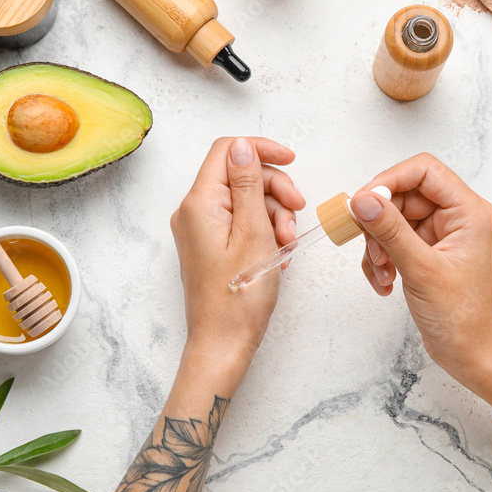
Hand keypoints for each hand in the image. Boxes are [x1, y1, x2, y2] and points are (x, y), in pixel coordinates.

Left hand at [171, 137, 305, 364]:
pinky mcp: (211, 245)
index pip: (228, 151)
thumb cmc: (239, 296)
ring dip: (275, 214)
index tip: (291, 160)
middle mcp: (194, 212)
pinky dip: (265, 231)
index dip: (261, 150)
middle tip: (297, 211)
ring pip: (246, 200)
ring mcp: (201, 229)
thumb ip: (248, 184)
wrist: (224, 343)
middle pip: (241, 175)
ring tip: (287, 244)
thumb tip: (242, 147)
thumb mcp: (254, 231)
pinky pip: (242, 223)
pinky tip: (278, 253)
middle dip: (275, 190)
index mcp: (199, 203)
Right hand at [350, 153, 491, 386]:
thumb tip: (362, 199)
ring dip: (377, 245)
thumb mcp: (421, 269)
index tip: (363, 202)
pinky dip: (381, 259)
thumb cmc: (461, 316)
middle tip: (372, 249)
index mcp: (468, 211)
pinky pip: (392, 240)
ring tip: (381, 272)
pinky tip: (384, 283)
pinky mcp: (426, 251)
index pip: (424, 170)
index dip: (389, 180)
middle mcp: (456, 216)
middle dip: (380, 222)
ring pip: (392, 218)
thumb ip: (390, 230)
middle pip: (402, 194)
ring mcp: (440, 234)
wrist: (470, 355)